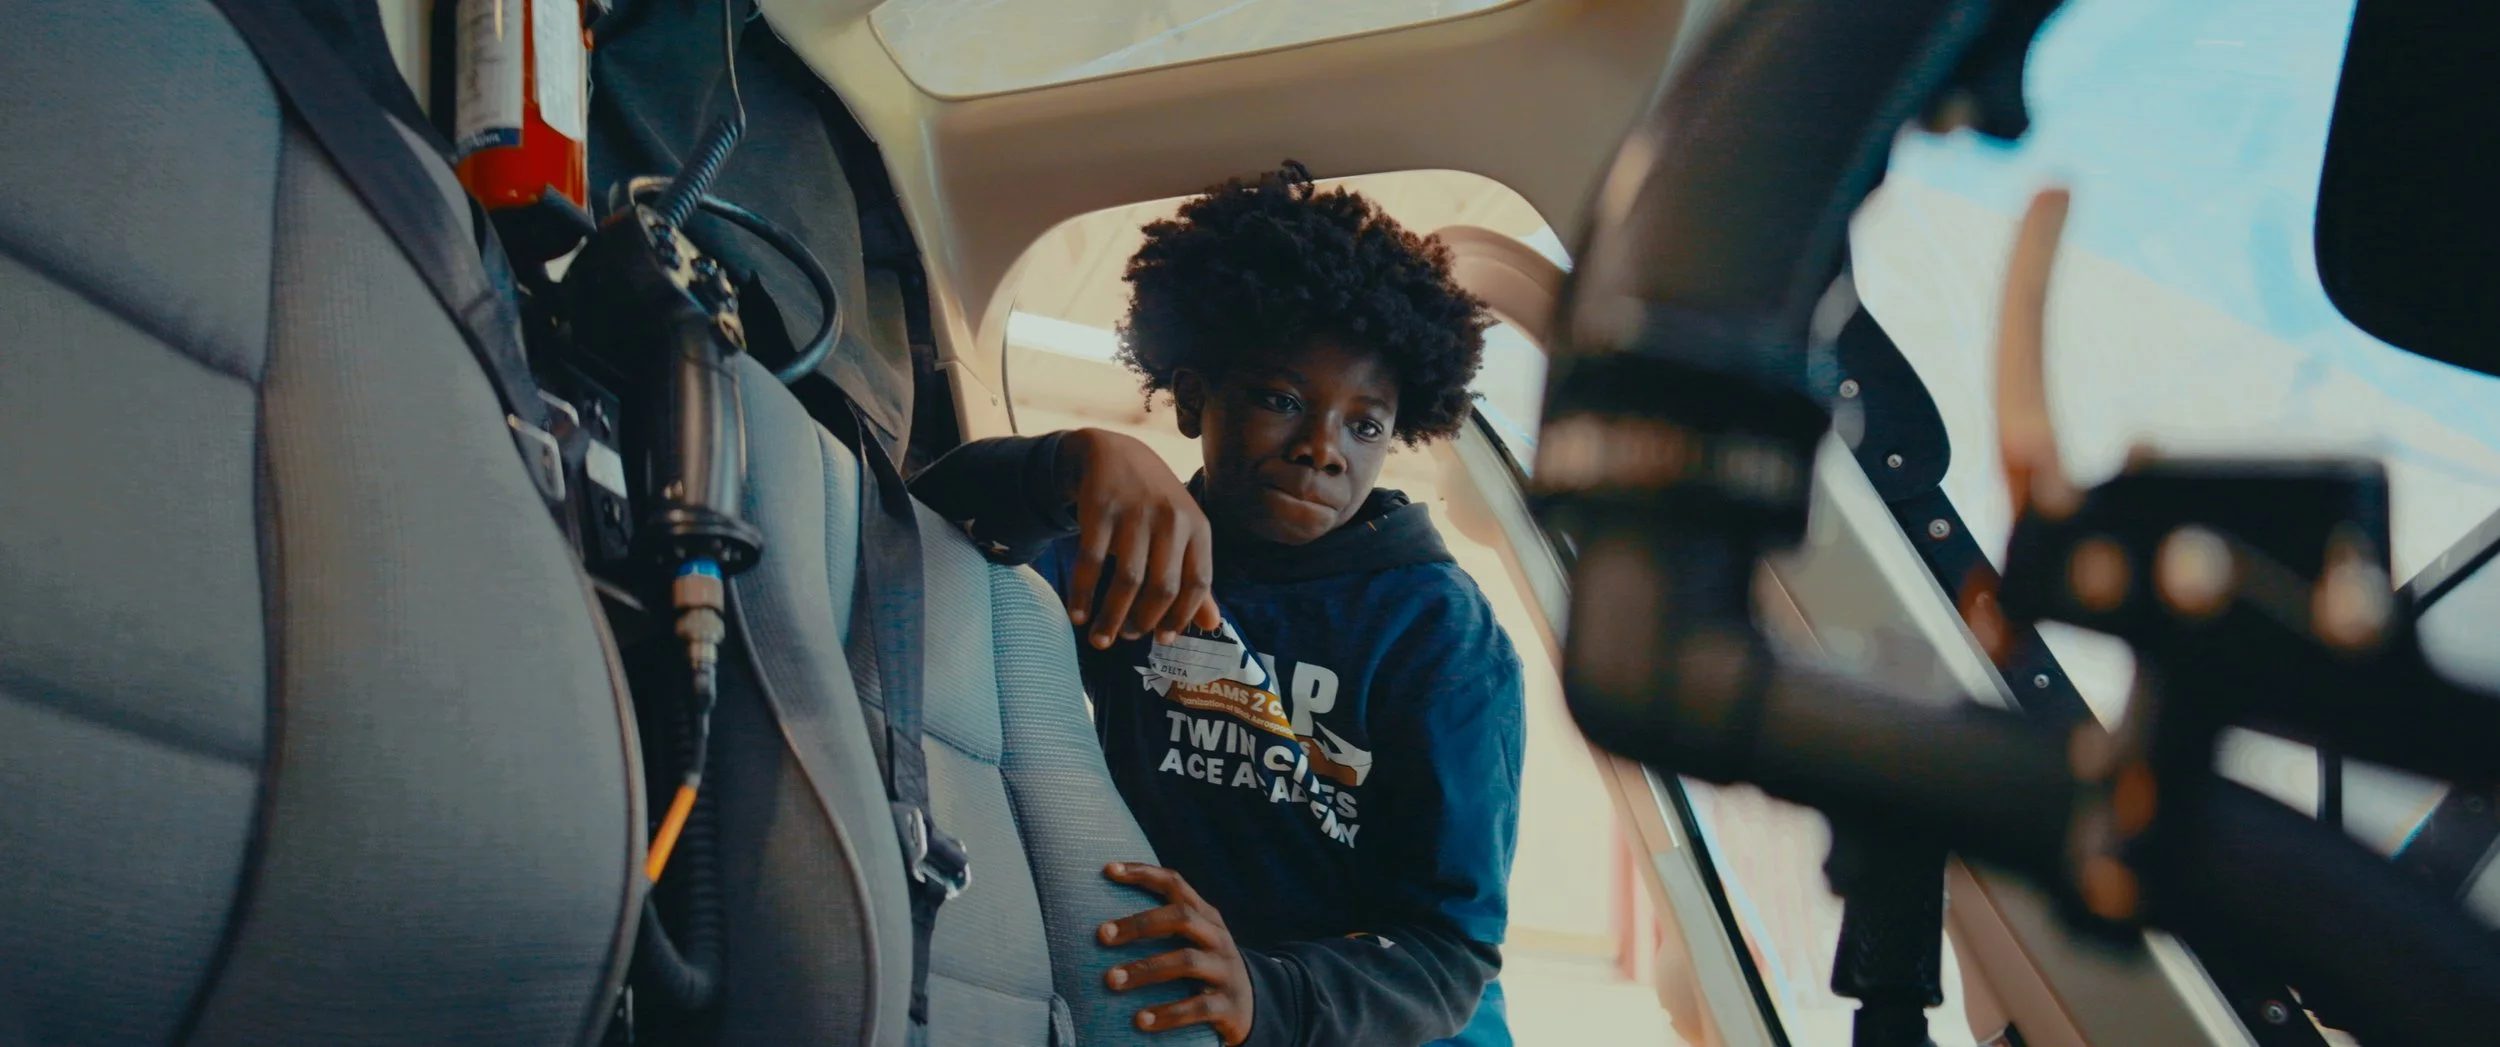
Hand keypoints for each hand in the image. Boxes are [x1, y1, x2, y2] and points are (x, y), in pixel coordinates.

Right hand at [1060, 430, 1221, 649]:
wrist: (1115, 453)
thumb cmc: (1155, 504)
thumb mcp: (1184, 532)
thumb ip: (1195, 577)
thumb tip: (1211, 626)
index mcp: (1198, 528)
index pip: (1198, 582)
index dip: (1182, 616)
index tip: (1164, 640)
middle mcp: (1171, 520)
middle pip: (1162, 587)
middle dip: (1144, 621)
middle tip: (1129, 639)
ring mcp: (1135, 514)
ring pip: (1127, 580)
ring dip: (1111, 617)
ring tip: (1101, 639)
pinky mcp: (1101, 510)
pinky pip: (1091, 562)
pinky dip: (1083, 594)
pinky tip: (1077, 614)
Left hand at [1099, 862, 1254, 1044]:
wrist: (1253, 1007)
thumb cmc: (1204, 969)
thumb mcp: (1192, 942)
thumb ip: (1162, 928)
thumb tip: (1100, 924)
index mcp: (1205, 916)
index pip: (1175, 883)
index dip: (1143, 873)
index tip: (1108, 869)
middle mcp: (1217, 937)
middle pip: (1181, 917)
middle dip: (1139, 924)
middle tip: (1101, 935)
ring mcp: (1226, 969)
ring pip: (1186, 960)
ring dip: (1145, 969)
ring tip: (1111, 981)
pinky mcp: (1229, 1005)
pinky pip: (1199, 1006)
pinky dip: (1169, 1014)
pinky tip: (1141, 1021)